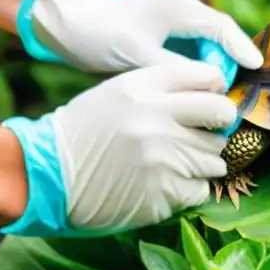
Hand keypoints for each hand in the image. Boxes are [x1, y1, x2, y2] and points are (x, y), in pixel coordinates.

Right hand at [1, 59, 236, 235]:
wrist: (48, 175)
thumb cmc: (87, 131)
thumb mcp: (119, 92)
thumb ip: (163, 87)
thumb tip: (215, 90)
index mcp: (143, 87)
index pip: (208, 76)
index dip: (215, 90)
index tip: (211, 101)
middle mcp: (156, 118)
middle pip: (221, 115)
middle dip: (217, 126)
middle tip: (203, 135)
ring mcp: (162, 158)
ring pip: (215, 157)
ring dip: (201, 163)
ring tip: (173, 164)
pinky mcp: (163, 193)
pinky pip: (200, 188)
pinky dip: (188, 189)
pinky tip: (165, 185)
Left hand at [16, 0, 262, 80]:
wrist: (78, 24)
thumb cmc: (104, 38)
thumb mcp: (139, 57)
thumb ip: (177, 68)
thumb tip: (211, 83)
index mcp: (177, 7)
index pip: (221, 26)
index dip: (241, 48)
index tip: (257, 67)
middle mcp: (184, 4)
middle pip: (221, 33)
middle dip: (229, 61)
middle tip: (230, 92)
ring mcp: (180, 11)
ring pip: (212, 39)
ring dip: (216, 62)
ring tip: (218, 91)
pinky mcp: (175, 23)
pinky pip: (199, 42)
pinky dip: (203, 60)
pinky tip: (202, 82)